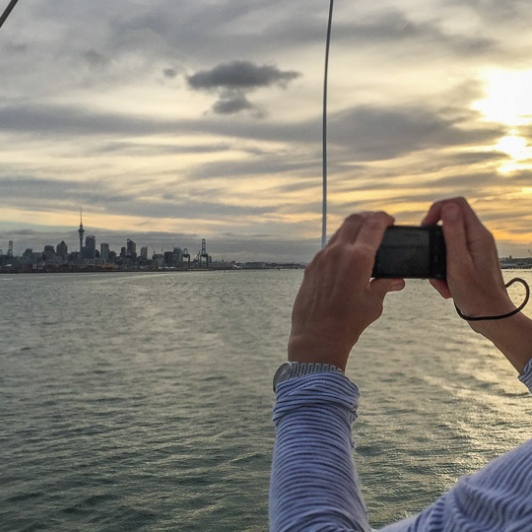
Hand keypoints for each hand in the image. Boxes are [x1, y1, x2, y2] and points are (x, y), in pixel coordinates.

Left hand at [288, 212, 404, 370]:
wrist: (317, 337)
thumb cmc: (347, 323)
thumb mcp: (373, 303)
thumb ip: (384, 286)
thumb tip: (395, 281)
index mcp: (358, 258)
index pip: (373, 225)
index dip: (384, 218)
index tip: (389, 220)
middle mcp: (338, 252)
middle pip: (354, 220)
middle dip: (368, 217)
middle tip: (378, 223)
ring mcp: (322, 258)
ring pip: (339, 232)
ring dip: (353, 229)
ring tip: (363, 238)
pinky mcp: (311, 267)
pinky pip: (328, 247)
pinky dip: (340, 244)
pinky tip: (346, 257)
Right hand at [422, 197, 514, 320]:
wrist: (491, 316)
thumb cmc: (476, 294)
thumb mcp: (457, 263)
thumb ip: (453, 233)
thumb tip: (448, 207)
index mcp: (478, 235)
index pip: (456, 204)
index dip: (437, 211)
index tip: (426, 228)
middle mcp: (479, 238)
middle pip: (450, 222)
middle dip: (434, 239)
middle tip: (429, 256)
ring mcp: (476, 249)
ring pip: (448, 241)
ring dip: (438, 258)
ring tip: (440, 278)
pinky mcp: (472, 260)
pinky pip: (452, 255)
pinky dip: (443, 268)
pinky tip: (445, 284)